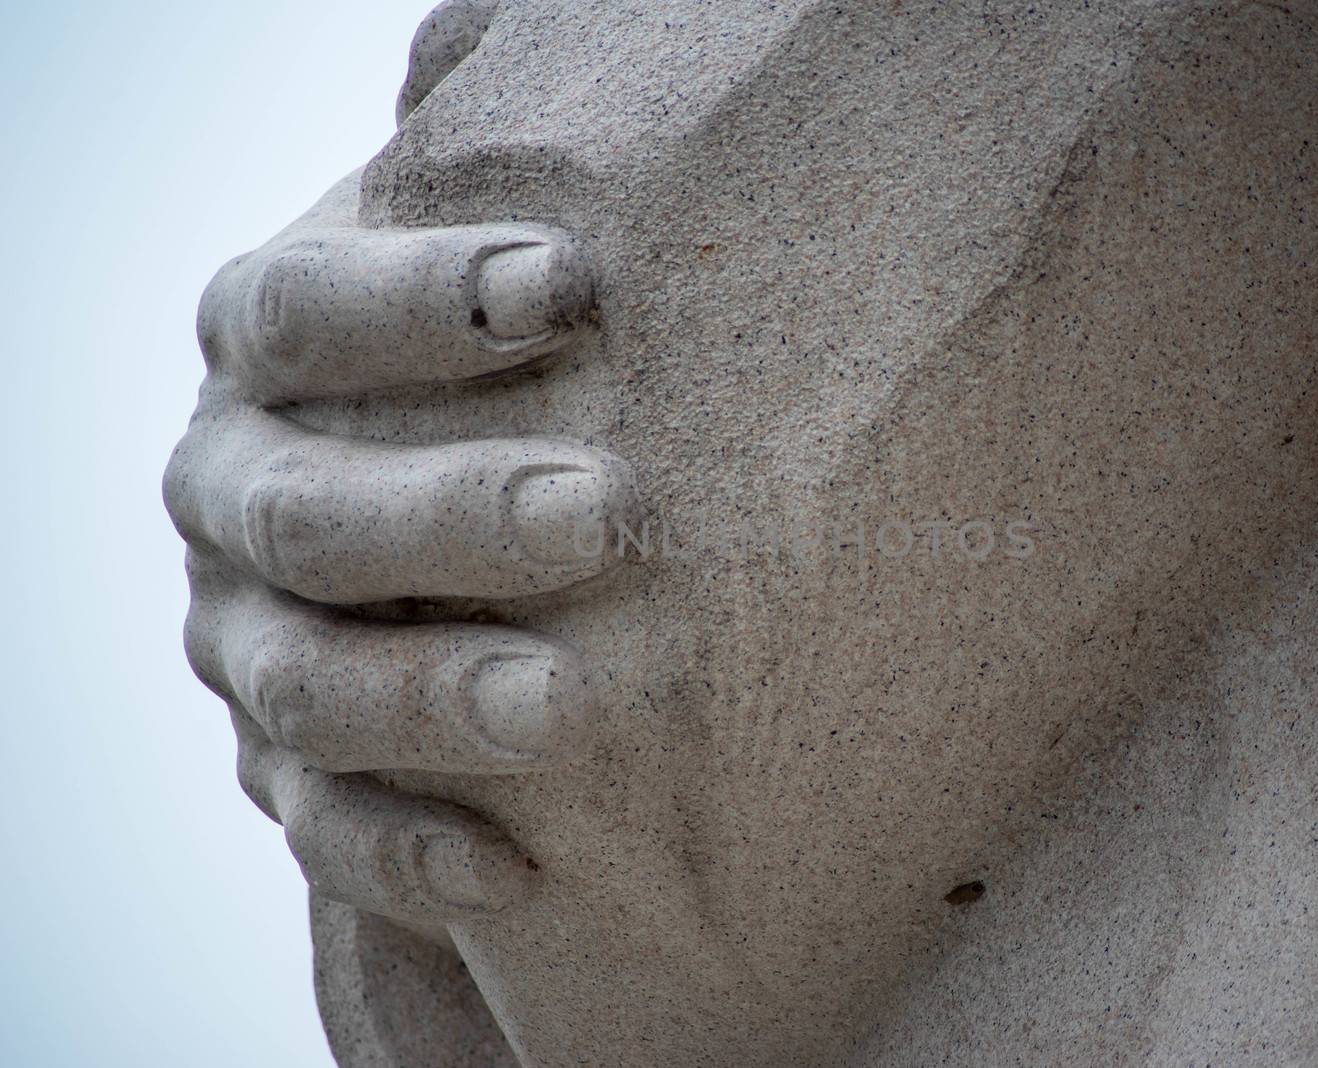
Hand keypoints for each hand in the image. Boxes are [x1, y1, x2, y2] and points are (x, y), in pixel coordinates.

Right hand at [163, 167, 636, 922]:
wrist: (419, 511)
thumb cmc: (490, 374)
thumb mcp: (486, 296)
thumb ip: (526, 263)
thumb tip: (627, 179)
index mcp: (256, 355)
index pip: (304, 314)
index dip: (420, 300)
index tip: (576, 286)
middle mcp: (227, 493)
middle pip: (306, 513)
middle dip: (450, 515)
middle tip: (605, 514)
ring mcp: (241, 641)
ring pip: (305, 683)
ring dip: (429, 697)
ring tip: (563, 704)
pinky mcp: (282, 768)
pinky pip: (324, 829)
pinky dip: (411, 852)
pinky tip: (517, 870)